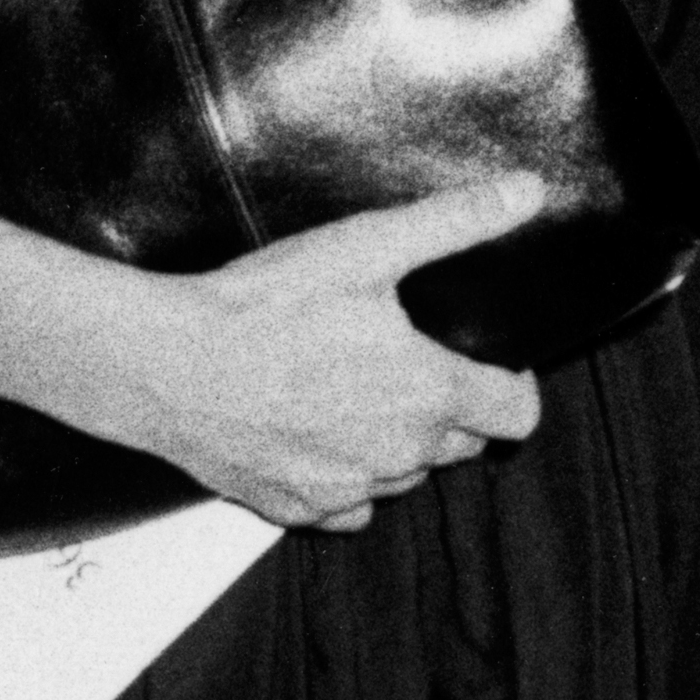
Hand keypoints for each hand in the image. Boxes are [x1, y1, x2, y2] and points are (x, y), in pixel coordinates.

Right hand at [112, 185, 545, 531]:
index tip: (496, 359)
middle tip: (418, 360)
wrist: (169, 364)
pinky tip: (324, 432)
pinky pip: (348, 505)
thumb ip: (458, 221)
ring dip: (402, 441)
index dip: (516, 384)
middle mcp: (397, 454)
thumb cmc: (270, 303)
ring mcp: (344, 488)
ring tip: (366, 388)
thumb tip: (530, 191)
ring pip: (405, 475)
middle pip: (462, 444)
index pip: (516, 415)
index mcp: (429, 395)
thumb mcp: (371, 245)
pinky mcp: (294, 508)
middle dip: (455, 407)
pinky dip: (349, 476)